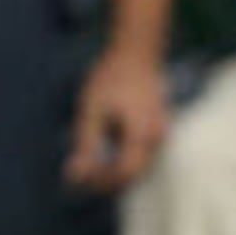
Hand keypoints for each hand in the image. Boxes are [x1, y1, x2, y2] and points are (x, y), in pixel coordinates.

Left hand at [67, 41, 170, 191]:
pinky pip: (140, 154)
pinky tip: (101, 150)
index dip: (100, 181)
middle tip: (78, 175)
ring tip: (87, 163)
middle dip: (106, 180)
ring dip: (113, 170)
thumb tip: (75, 176)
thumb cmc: (111, 78)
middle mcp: (157, 139)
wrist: (136, 52)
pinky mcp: (157, 129)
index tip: (77, 178)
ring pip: (138, 167)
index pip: (124, 174)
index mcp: (142, 135)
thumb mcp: (91, 111)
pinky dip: (121, 159)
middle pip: (133, 174)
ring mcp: (160, 134)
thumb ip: (85, 145)